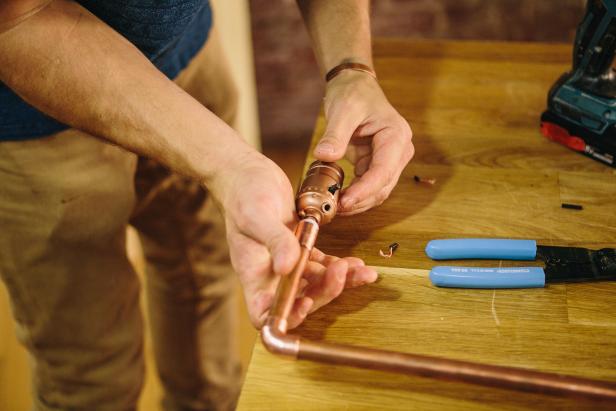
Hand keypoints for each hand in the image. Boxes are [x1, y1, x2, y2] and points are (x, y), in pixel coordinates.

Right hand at [212, 151, 376, 328]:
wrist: (246, 173)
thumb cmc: (243, 192)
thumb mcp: (257, 215)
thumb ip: (275, 240)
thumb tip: (287, 267)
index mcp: (253, 271)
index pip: (264, 313)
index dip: (286, 317)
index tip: (306, 303)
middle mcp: (269, 273)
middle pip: (298, 301)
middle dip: (324, 293)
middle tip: (342, 273)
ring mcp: (285, 262)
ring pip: (315, 284)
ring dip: (339, 282)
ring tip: (361, 272)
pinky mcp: (297, 248)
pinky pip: (321, 266)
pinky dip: (338, 267)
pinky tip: (355, 263)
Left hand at [314, 70, 413, 214]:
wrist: (354, 86)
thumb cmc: (353, 93)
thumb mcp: (343, 110)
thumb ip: (335, 135)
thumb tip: (324, 156)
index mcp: (396, 136)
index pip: (383, 171)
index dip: (365, 189)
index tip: (345, 201)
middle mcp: (398, 151)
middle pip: (382, 186)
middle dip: (360, 200)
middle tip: (334, 209)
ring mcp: (389, 160)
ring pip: (376, 191)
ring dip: (357, 202)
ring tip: (333, 207)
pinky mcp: (375, 164)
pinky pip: (367, 186)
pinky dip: (354, 194)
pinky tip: (337, 198)